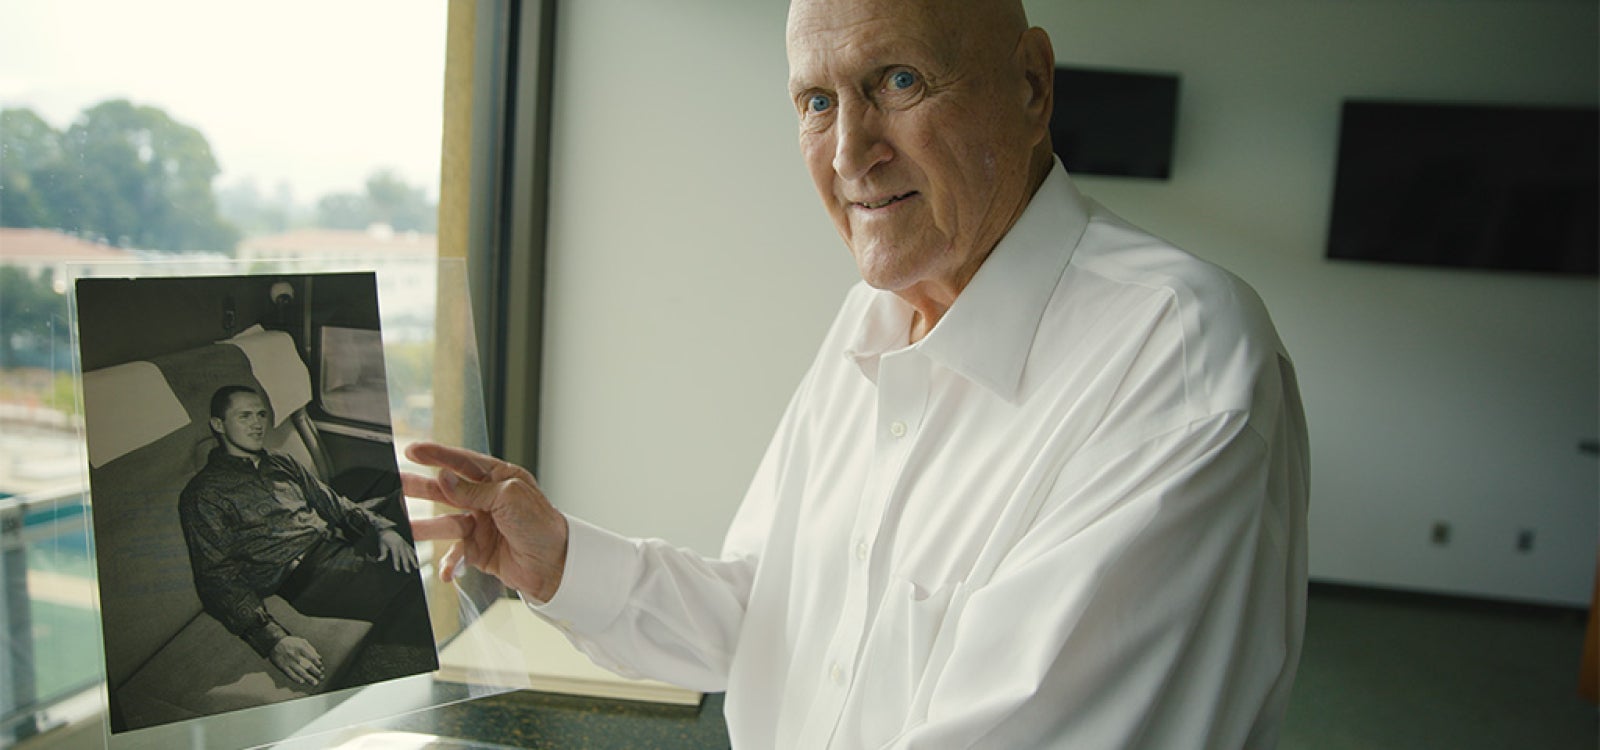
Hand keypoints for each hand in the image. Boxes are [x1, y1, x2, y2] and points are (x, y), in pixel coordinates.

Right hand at [270, 636, 323, 685]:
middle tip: (321, 677)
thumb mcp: (301, 641)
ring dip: (308, 678)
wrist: (274, 643)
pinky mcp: (282, 666)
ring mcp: (288, 661)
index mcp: (301, 647)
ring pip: (300, 671)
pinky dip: (296, 678)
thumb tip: (319, 658)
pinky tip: (302, 682)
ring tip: (315, 682)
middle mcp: (295, 654)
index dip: (318, 664)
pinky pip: (289, 673)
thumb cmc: (291, 643)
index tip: (322, 668)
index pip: (312, 657)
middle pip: (307, 665)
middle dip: (316, 672)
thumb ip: (311, 649)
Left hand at [375, 528, 419, 572]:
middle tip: (408, 571)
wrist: (387, 529)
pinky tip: (416, 558)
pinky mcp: (406, 543)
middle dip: (406, 564)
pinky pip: (411, 549)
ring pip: (410, 553)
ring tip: (416, 567)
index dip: (396, 563)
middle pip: (404, 556)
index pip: (396, 556)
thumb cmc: (384, 538)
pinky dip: (414, 554)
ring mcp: (404, 543)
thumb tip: (379, 560)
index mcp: (394, 545)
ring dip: (413, 560)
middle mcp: (401, 544)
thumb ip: (382, 553)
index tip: (398, 569)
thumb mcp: (382, 545)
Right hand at [402, 442, 569, 602]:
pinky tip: (446, 570)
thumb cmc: (542, 525)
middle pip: (446, 490)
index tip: (412, 451)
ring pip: (445, 522)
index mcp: (499, 478)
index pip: (462, 462)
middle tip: (395, 482)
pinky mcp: (478, 550)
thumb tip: (444, 478)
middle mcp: (487, 500)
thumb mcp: (509, 497)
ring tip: (404, 526)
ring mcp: (481, 525)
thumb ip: (474, 490)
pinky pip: (456, 554)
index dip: (437, 455)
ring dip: (424, 526)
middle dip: (420, 486)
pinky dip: (449, 563)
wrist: (555, 564)